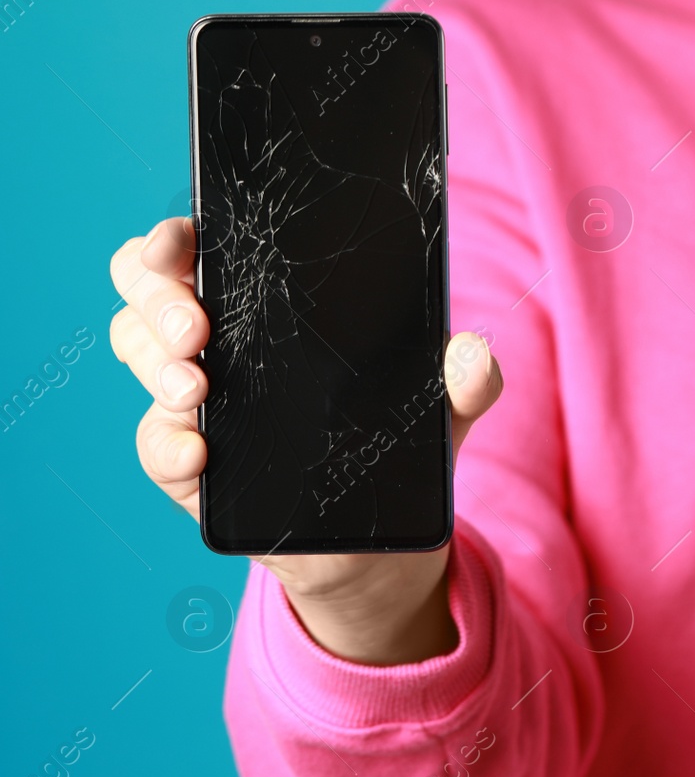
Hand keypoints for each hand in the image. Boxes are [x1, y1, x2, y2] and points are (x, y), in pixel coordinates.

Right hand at [109, 216, 502, 664]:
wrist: (378, 536)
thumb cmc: (398, 440)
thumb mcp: (443, 403)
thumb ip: (466, 376)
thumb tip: (474, 353)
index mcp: (268, 301)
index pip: (200, 247)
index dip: (175, 239)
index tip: (187, 246)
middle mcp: (218, 340)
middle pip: (146, 290)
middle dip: (157, 299)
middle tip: (198, 332)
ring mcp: (194, 400)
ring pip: (138, 353)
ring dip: (157, 367)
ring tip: (196, 391)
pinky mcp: (189, 463)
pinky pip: (154, 446)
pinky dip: (167, 446)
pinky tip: (198, 455)